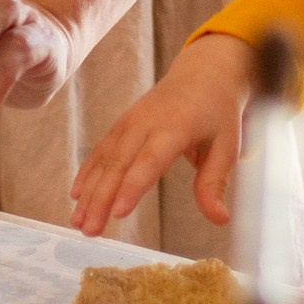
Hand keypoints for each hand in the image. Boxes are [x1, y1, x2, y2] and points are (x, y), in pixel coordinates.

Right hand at [70, 36, 257, 238]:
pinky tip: (76, 195)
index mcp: (175, 127)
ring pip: (105, 159)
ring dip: (89, 191)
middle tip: (89, 231)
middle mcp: (146, 123)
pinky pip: (101, 150)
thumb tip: (219, 220)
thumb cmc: (217, 112)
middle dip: (101, 199)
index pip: (150, 160)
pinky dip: (87, 172)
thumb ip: (215, 182)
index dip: (133, 186)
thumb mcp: (226, 145)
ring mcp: (130, 121)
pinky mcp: (122, 124)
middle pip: (119, 164)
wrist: (203, 72)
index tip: (118, 213)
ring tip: (78, 222)